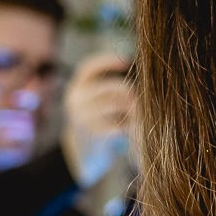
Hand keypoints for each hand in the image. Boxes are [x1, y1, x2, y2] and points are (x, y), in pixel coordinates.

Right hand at [61, 53, 135, 185]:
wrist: (82, 153)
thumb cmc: (96, 121)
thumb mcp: (94, 101)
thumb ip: (108, 88)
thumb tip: (136, 70)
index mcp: (75, 88)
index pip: (89, 68)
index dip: (108, 61)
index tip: (127, 61)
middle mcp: (76, 100)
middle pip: (112, 86)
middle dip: (131, 92)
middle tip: (139, 100)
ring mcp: (83, 117)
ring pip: (119, 104)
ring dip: (133, 109)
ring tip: (137, 115)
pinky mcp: (94, 133)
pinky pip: (121, 123)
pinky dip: (131, 125)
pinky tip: (132, 129)